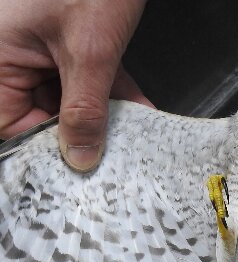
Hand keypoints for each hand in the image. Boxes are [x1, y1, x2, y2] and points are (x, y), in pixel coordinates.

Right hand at [0, 0, 150, 171]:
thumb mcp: (90, 54)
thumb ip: (85, 109)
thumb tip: (79, 156)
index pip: (9, 121)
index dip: (43, 144)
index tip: (79, 164)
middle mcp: (10, 49)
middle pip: (39, 110)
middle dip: (80, 130)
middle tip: (112, 155)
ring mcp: (39, 42)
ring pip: (67, 95)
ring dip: (103, 114)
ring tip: (132, 137)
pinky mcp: (69, 36)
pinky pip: (85, 74)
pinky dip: (111, 91)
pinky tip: (139, 110)